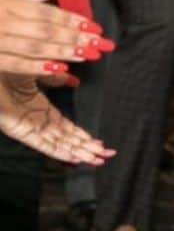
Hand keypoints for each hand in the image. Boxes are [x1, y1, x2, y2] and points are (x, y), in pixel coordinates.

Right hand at [0, 0, 110, 75]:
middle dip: (75, 37)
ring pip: (34, 47)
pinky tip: (59, 68)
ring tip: (87, 54)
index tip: (95, 28)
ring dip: (63, 51)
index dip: (73, 21)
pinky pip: (14, 64)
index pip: (47, 14)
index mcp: (8, 4)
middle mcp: (3, 22)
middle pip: (46, 31)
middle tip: (99, 43)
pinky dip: (36, 67)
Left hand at [0, 73, 115, 163]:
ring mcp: (31, 128)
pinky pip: (44, 145)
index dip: (84, 136)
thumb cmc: (9, 70)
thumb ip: (57, 77)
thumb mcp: (40, 71)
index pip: (68, 128)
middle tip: (107, 156)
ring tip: (97, 160)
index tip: (99, 142)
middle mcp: (39, 122)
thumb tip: (75, 80)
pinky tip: (73, 157)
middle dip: (88, 148)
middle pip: (68, 140)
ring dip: (79, 153)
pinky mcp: (22, 131)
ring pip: (60, 145)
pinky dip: (59, 152)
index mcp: (42, 110)